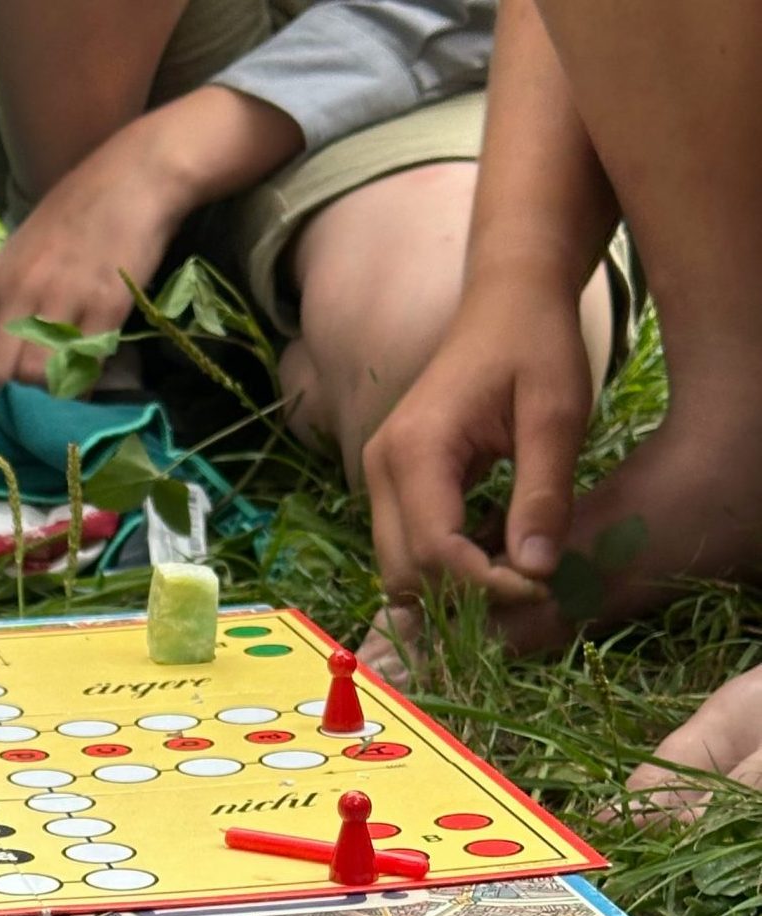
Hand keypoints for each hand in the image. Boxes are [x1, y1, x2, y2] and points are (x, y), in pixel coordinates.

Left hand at [0, 114, 189, 400]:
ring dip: (43, 403)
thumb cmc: (74, 219)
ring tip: (55, 404)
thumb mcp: (19, 257)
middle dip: (4, 408)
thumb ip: (2, 306)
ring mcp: (62, 297)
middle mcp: (19, 291)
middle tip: (24, 414)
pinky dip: (81, 388)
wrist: (132, 177)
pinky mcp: (107, 302)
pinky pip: (83, 364)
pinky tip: (86, 388)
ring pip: (33, 378)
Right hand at [361, 275, 594, 604]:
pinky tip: (495, 554)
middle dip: (464, 593)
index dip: (485, 583)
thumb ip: (543, 494)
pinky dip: (445, 567)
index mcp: (415, 450)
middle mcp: (380, 468)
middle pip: (404, 570)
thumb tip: (538, 572)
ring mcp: (378, 476)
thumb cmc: (536, 347)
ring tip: (515, 572)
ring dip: (452, 586)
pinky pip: (406, 546)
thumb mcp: (557, 415)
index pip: (434, 550)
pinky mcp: (391, 482)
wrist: (507, 302)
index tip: (543, 586)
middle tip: (531, 585)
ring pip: (399, 567)